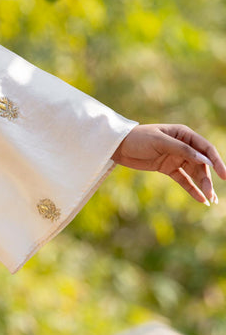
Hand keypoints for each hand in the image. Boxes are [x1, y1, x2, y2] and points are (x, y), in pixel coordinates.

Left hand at [111, 124, 225, 204]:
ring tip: (210, 200)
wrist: (118, 146)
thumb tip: (205, 160)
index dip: (216, 162)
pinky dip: (192, 189)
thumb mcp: (160, 142)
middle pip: (202, 164)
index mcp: (184, 134)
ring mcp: (176, 157)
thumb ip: (183, 150)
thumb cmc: (139, 139)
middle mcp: (183, 145)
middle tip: (212, 195)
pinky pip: (184, 180)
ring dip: (202, 186)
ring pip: (194, 173)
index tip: (224, 175)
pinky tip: (201, 200)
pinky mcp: (168, 168)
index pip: (206, 148)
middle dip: (208, 179)